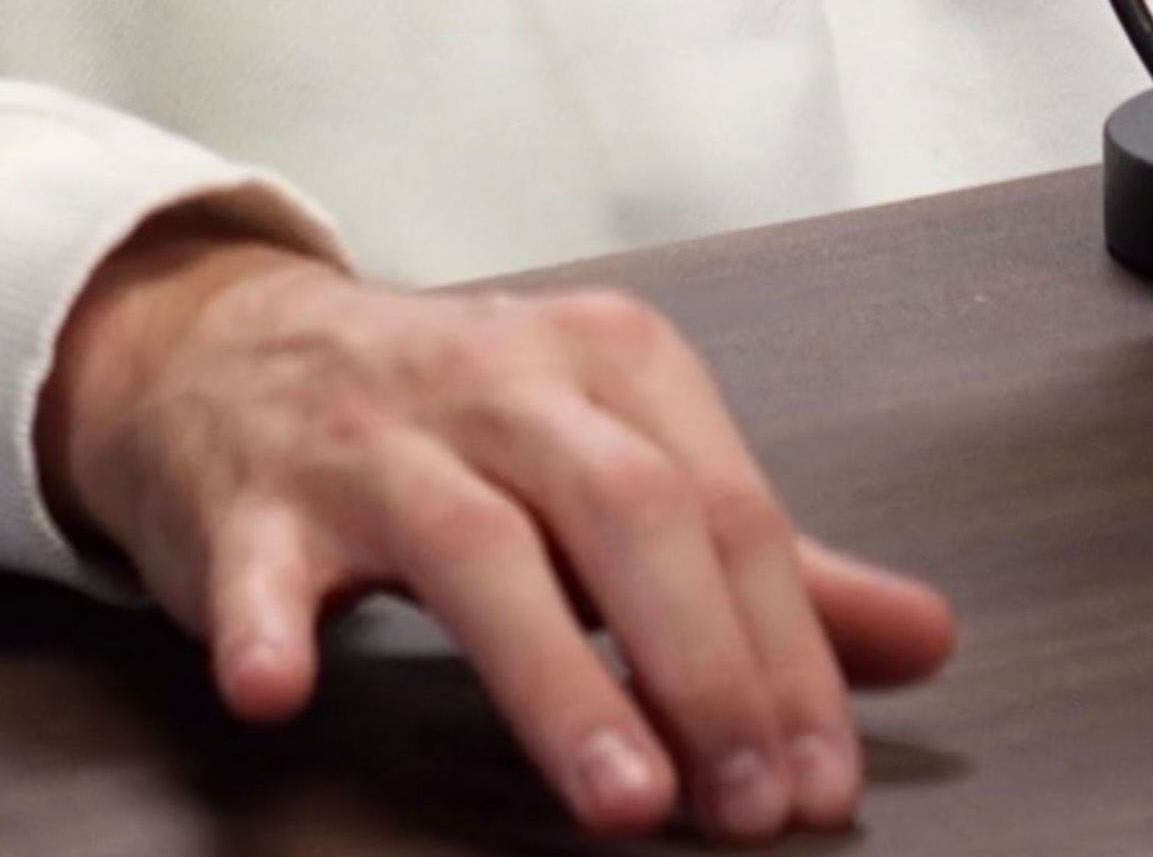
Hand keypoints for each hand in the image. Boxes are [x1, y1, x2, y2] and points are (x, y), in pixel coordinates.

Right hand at [35, 217, 953, 839]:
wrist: (227, 347)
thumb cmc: (449, 420)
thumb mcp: (614, 454)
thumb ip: (761, 559)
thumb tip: (925, 638)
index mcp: (603, 363)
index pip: (723, 505)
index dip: (785, 650)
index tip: (821, 782)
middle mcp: (494, 381)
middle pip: (622, 507)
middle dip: (700, 661)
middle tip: (746, 804)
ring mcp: (366, 436)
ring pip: (472, 543)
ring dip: (554, 673)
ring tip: (619, 796)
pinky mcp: (248, 499)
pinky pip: (257, 560)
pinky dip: (267, 621)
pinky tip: (281, 685)